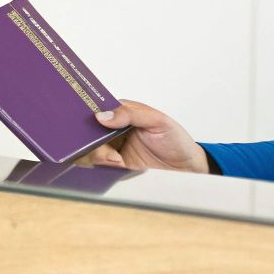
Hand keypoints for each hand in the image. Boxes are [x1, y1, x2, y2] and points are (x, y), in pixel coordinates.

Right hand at [83, 100, 209, 172]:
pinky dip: (102, 163)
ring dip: (96, 154)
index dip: (88, 115)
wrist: (186, 165)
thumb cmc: (175, 138)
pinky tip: (118, 163)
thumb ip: (130, 115)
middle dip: (88, 140)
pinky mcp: (116, 161)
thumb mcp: (157, 121)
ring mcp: (114, 145)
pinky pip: (98, 162)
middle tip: (104, 149)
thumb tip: (102, 116)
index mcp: (123, 111)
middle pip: (88, 131)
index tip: (89, 125)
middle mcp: (114, 127)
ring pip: (89, 147)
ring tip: (116, 158)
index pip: (97, 108)